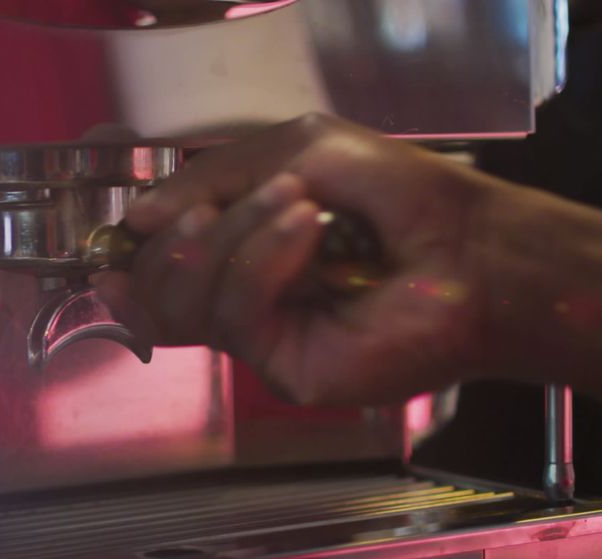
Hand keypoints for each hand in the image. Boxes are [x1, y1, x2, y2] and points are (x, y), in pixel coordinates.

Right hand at [96, 114, 513, 406]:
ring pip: (185, 303)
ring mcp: (262, 336)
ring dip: (228, 236)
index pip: (160, 263)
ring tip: (291, 202)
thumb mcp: (298, 149)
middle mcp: (243, 298)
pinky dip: (261, 257)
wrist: (470, 248)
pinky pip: (236, 313)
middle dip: (178, 238)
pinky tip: (303, 225)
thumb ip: (214, 174)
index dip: (135, 248)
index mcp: (241, 251)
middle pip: (157, 290)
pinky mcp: (283, 365)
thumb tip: (138, 218)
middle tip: (216, 205)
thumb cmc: (400, 195)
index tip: (131, 224)